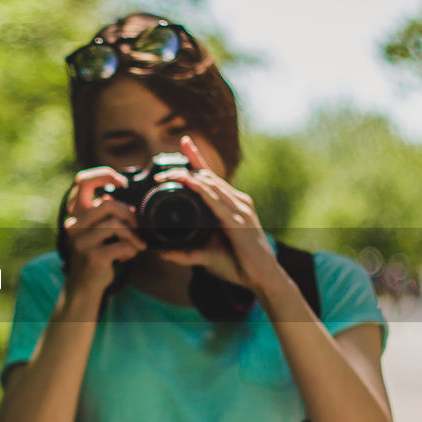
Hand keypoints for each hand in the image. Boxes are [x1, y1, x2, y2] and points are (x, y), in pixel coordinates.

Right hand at [62, 166, 146, 298]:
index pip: (83, 181)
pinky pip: (122, 245)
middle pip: (109, 204)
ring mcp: (81, 242)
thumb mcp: (96, 229)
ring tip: (137, 244)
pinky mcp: (92, 257)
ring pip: (116, 225)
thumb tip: (125, 196)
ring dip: (133, 235)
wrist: (84, 285)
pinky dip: (131, 249)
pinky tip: (129, 255)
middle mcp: (74, 225)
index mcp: (75, 213)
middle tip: (136, 226)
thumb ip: (105, 213)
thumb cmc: (96, 252)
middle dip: (129, 214)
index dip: (105, 174)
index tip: (122, 182)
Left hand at [153, 136, 282, 296]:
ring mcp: (240, 208)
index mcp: (231, 205)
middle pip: (208, 176)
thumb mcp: (205, 254)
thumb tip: (160, 251)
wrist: (261, 280)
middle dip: (184, 168)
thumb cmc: (237, 266)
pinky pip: (217, 200)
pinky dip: (201, 190)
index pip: (211, 177)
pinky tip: (189, 183)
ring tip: (166, 176)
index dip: (197, 158)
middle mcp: (237, 201)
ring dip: (187, 177)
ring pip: (211, 184)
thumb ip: (184, 252)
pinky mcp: (239, 220)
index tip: (184, 142)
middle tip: (160, 172)